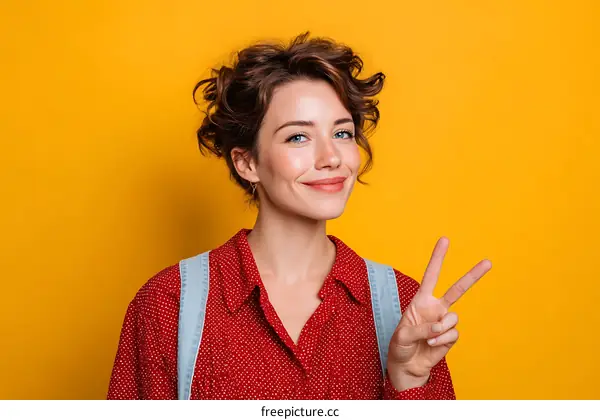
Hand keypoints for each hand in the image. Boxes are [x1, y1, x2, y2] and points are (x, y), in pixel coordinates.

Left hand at [386, 237, 491, 390]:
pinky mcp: (450, 336)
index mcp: (421, 301)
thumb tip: (441, 325)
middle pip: (457, 289)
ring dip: (440, 329)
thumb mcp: (402, 335)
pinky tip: (431, 344)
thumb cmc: (400, 347)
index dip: (438, 258)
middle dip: (473, 276)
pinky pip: (452, 334)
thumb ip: (420, 328)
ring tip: (428, 338)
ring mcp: (445, 322)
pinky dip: (441, 340)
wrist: (407, 366)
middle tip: (489, 262)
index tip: (445, 239)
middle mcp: (435, 308)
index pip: (431, 275)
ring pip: (454, 317)